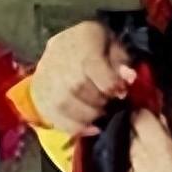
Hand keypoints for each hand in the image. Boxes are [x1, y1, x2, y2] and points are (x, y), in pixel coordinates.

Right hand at [30, 21, 135, 135]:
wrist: (61, 45)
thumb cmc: (90, 44)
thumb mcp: (110, 43)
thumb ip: (122, 60)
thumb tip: (129, 78)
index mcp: (84, 49)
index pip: (105, 81)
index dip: (116, 89)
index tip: (119, 88)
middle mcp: (62, 68)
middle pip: (90, 97)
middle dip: (104, 102)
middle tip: (106, 98)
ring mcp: (49, 86)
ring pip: (76, 113)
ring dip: (92, 115)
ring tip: (96, 108)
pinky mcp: (42, 100)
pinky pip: (62, 123)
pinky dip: (79, 128)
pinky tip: (90, 125)